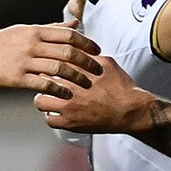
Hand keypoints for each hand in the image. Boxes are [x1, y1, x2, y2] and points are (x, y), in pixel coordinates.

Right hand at [0, 23, 100, 92]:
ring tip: (87, 84)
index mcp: (36, 31)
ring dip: (76, 77)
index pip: (68, 35)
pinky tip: (67, 95)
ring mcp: (26, 61)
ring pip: (59, 68)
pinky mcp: (19, 77)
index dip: (86, 43)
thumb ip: (52, 29)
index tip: (98, 50)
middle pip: (68, 51)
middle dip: (87, 61)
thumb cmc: (3, 42)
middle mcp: (33, 44)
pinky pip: (44, 83)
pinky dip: (58, 89)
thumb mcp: (27, 31)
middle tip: (98, 70)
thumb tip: (75, 23)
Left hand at [32, 56, 156, 133]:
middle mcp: (70, 87)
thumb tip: (78, 47)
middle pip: (42, 80)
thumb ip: (89, 55)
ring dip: (43, 99)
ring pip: (40, 101)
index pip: (51, 63)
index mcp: (77, 70)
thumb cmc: (121, 88)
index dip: (48, 65)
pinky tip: (59, 113)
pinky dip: (51, 116)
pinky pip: (49, 120)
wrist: (130, 110)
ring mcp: (68, 106)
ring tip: (51, 99)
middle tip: (48, 83)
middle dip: (43, 80)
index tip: (50, 67)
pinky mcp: (71, 122)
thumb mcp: (107, 63)